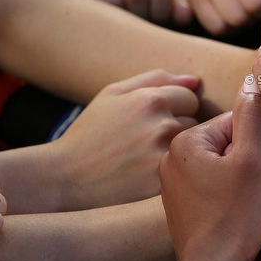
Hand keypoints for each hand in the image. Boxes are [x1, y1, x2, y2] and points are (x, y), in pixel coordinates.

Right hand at [44, 70, 200, 209]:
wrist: (66, 175)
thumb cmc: (90, 131)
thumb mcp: (113, 94)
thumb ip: (156, 79)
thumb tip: (195, 80)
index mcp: (151, 99)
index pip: (191, 98)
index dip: (177, 109)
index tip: (156, 121)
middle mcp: (161, 124)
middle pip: (194, 122)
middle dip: (178, 128)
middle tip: (149, 140)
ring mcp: (162, 154)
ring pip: (190, 146)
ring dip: (176, 149)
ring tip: (147, 156)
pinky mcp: (161, 180)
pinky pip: (181, 169)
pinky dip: (171, 170)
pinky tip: (147, 172)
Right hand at [58, 0, 191, 23]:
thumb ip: (176, 6)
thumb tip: (186, 15)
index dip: (161, 11)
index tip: (157, 20)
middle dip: (141, 17)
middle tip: (138, 27)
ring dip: (118, 20)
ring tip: (122, 24)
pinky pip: (87, 3)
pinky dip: (96, 18)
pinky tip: (101, 19)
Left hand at [159, 83, 260, 260]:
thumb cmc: (235, 217)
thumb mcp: (252, 160)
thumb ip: (252, 116)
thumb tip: (253, 80)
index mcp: (186, 140)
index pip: (235, 121)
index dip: (255, 145)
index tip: (257, 172)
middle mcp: (169, 157)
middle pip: (224, 142)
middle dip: (243, 161)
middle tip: (249, 191)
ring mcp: (168, 182)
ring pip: (217, 164)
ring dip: (234, 177)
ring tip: (239, 203)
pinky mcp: (174, 202)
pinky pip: (206, 184)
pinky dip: (222, 193)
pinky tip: (228, 213)